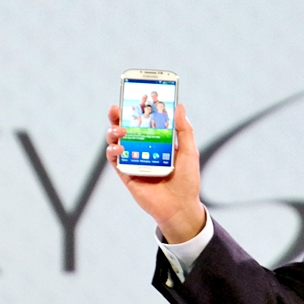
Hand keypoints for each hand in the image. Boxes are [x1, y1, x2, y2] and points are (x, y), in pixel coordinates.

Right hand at [106, 102, 205, 242]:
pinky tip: (119, 148)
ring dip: (113, 133)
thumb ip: (184, 130)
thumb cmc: (187, 180)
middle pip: (126, 128)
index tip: (133, 96)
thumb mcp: (189, 151)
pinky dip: (113, 152)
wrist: (180, 207)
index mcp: (157, 141)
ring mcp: (133, 161)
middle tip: (116, 109)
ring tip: (120, 130)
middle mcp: (142, 149)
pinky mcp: (127, 175)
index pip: (144, 121)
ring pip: (116, 142)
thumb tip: (180, 106)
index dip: (137, 108)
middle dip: (118, 117)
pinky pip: (114, 160)